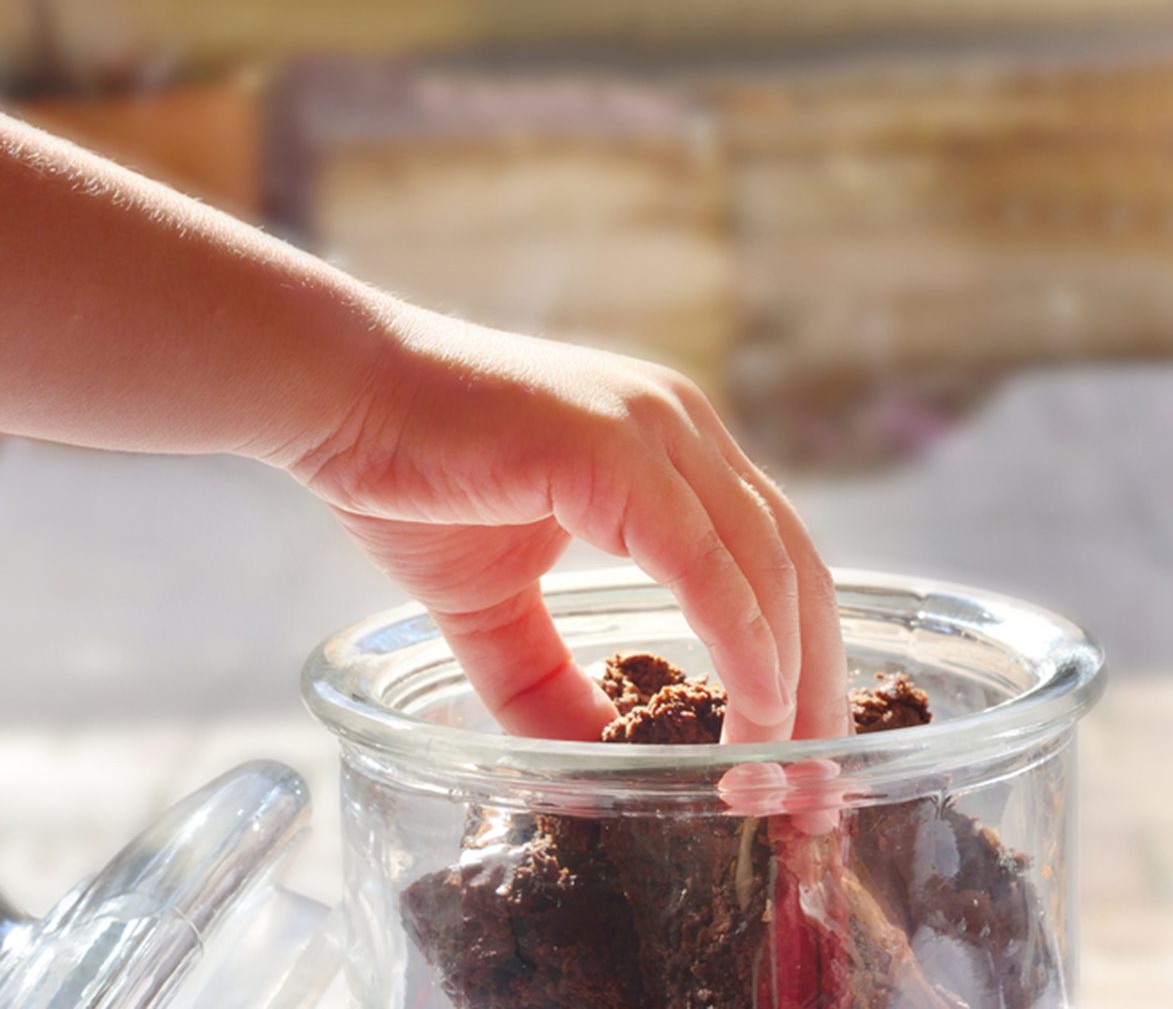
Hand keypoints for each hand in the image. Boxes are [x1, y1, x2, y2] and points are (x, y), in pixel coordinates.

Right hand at [285, 306, 847, 743]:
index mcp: (670, 454)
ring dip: (793, 678)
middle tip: (817, 788)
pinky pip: (703, 562)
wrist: (339, 398)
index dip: (801, 661)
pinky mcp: (613, 449)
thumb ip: (549, 683)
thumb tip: (591, 773)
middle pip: (795, 568)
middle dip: (819, 684)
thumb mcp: (496, 607)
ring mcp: (655, 431)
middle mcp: (683, 430)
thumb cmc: (413, 481)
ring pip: (768, 566)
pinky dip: (741, 642)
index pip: (772, 562)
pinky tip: (755, 710)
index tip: (799, 756)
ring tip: (786, 773)